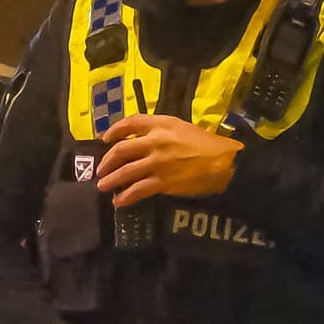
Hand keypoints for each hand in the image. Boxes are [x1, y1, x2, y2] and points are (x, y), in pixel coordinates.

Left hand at [96, 114, 242, 206]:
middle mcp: (155, 142)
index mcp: (161, 124)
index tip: (105, 139)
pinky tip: (119, 201)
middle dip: (107, 161)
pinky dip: (126, 196)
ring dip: (111, 180)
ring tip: (103, 186)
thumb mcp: (181, 127)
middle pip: (121, 150)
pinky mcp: (163, 182)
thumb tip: (139, 139)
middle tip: (100, 169)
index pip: (130, 123)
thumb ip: (160, 130)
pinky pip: (138, 190)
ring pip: (126, 172)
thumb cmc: (206, 144)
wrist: (223, 163)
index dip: (114, 130)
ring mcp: (157, 163)